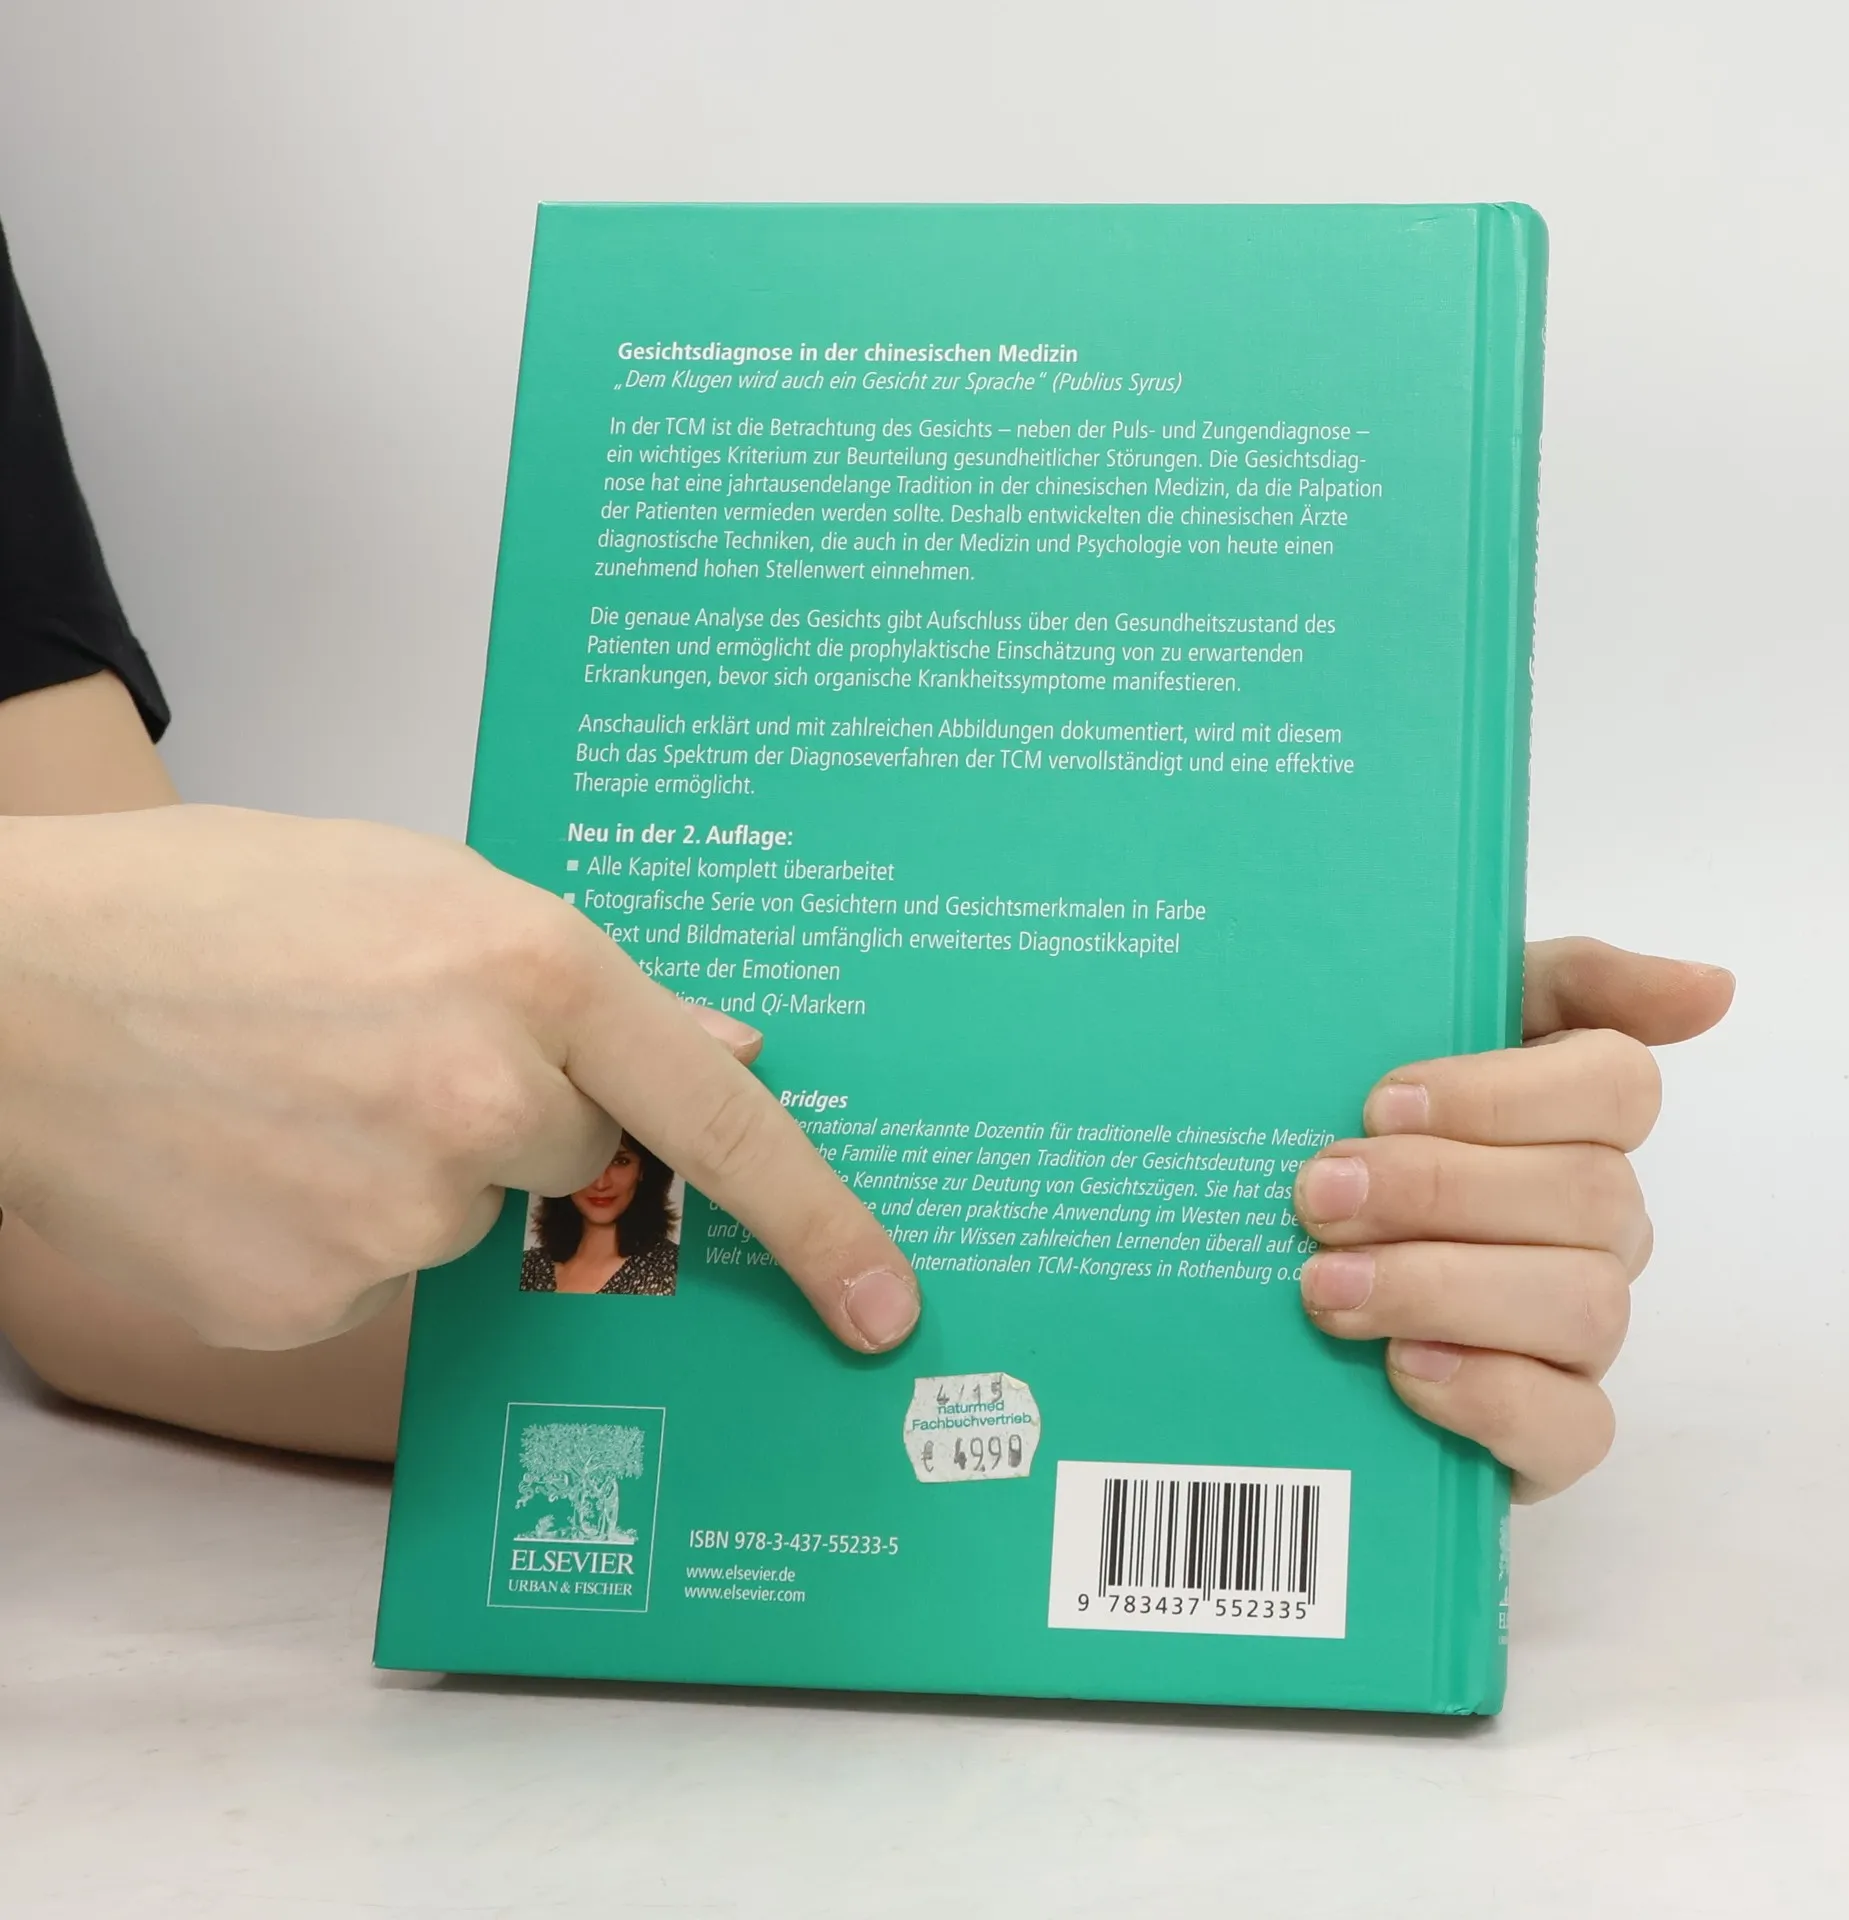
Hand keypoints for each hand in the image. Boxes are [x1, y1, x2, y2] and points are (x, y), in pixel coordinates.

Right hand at [0, 805, 921, 1353]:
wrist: (9, 983)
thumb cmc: (218, 909)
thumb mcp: (424, 888)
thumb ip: (590, 983)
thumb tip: (725, 1048)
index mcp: (536, 970)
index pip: (720, 1120)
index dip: (816, 1219)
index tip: (883, 1301)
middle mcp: (489, 1099)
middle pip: (581, 1166)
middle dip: (516, 1124)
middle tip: (388, 1052)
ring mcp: (400, 1213)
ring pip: (467, 1224)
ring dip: (409, 1174)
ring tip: (292, 1089)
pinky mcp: (314, 1297)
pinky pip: (374, 1280)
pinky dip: (329, 1232)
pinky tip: (251, 1156)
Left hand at [1292, 938, 1733, 1500]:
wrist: (1286, 1287)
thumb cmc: (1364, 1143)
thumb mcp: (1419, 1025)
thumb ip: (1561, 982)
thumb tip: (1711, 987)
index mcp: (1574, 1117)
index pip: (1617, 1085)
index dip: (1500, 1093)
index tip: (1381, 1099)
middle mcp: (1601, 1222)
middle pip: (1587, 1193)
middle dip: (1437, 1190)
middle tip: (1316, 1197)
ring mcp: (1584, 1331)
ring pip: (1583, 1303)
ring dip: (1439, 1288)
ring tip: (1325, 1286)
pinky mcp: (1554, 1432)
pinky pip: (1573, 1426)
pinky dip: (1484, 1392)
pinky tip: (1399, 1367)